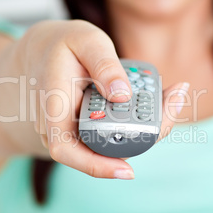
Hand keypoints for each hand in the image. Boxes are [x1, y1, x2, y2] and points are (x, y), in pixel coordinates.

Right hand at [19, 20, 188, 179]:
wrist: (41, 51)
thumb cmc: (61, 44)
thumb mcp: (84, 40)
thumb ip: (103, 64)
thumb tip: (123, 95)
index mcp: (54, 106)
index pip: (65, 149)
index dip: (96, 166)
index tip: (128, 171)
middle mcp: (59, 125)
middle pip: (99, 151)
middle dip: (139, 140)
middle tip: (170, 108)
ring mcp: (71, 129)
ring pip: (107, 142)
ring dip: (140, 130)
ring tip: (168, 99)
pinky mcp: (83, 126)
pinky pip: (109, 131)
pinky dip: (133, 121)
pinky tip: (154, 101)